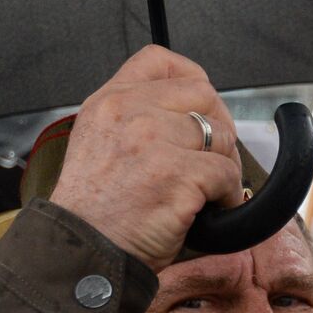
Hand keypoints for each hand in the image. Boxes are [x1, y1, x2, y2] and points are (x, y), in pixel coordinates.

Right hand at [50, 46, 244, 271]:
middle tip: (216, 157)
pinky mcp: (176, 174)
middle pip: (203, 94)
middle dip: (220, 125)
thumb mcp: (98, 144)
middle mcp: (129, 112)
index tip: (203, 108)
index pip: (161, 60)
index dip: (193, 80)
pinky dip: (230, 194)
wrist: (82, 251)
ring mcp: (153, 140)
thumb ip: (134, 120)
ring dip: (225, 165)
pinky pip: (226, 173)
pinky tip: (215, 208)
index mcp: (109, 101)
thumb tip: (189, 118)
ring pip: (220, 135)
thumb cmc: (94, 212)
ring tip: (213, 190)